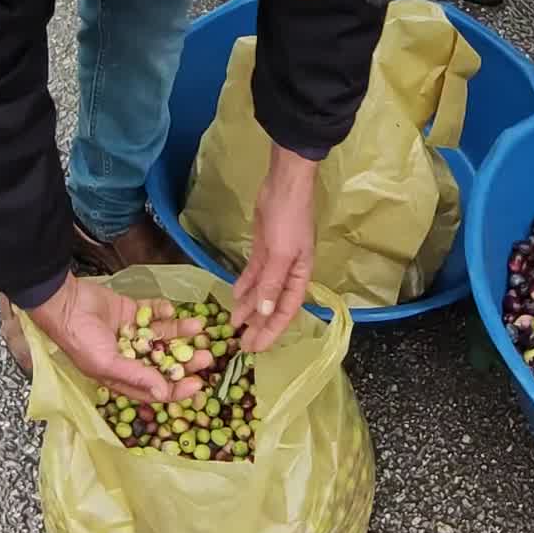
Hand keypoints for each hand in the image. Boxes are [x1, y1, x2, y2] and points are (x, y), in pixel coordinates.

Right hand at [26, 275, 213, 401]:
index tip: (199, 384)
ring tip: (198, 327)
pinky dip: (163, 311)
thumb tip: (163, 393)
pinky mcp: (132, 311)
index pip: (155, 388)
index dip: (177, 389)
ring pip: (163, 336)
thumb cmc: (80, 339)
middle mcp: (130, 357)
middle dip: (185, 360)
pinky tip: (170, 310)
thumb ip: (136, 376)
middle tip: (206, 355)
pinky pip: (153, 313)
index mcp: (122, 376)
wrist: (65, 303)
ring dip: (180, 333)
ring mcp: (132, 333)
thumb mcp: (107, 363)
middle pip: (164, 362)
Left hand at [231, 143, 316, 352]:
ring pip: (261, 291)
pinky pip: (254, 274)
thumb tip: (263, 312)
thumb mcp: (280, 253)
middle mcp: (289, 272)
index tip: (257, 348)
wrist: (284, 184)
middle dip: (259, 325)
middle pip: (272, 305)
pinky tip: (234, 297)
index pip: (286, 310)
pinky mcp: (263, 249)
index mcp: (300, 275)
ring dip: (248, 307)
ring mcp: (275, 260)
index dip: (272, 330)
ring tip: (233, 324)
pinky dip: (244, 285)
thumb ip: (271, 283)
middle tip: (241, 344)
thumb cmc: (288, 218)